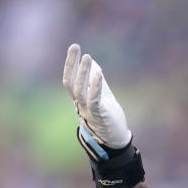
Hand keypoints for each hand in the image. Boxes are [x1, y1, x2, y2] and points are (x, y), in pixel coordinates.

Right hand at [62, 43, 131, 158]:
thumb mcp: (103, 95)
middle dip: (72, 64)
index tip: (75, 47)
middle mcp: (80, 105)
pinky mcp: (98, 116)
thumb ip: (98, 81)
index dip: (71, 63)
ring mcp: (88, 111)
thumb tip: (93, 63)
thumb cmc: (109, 118)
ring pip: (80, 90)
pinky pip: (94, 99)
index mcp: (80, 100)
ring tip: (87, 56)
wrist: (116, 140)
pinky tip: (98, 72)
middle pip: (71, 82)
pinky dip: (95, 85)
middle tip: (75, 46)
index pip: (71, 79)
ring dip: (83, 72)